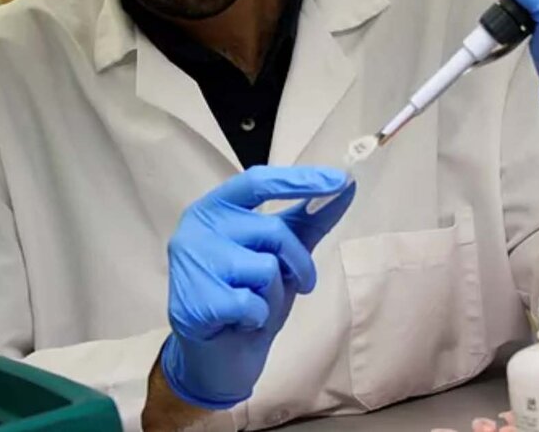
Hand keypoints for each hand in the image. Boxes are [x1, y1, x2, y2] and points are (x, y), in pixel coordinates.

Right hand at [160, 165, 355, 408]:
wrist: (219, 357)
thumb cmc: (248, 295)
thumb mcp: (280, 254)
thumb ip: (308, 218)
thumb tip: (347, 184)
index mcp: (214, 208)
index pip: (257, 182)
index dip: (299, 180)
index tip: (341, 179)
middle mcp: (196, 228)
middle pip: (272, 231)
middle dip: (298, 264)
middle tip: (300, 286)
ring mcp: (191, 263)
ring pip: (265, 269)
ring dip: (274, 296)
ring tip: (254, 307)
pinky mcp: (194, 301)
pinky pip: (252, 303)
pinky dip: (257, 319)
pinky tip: (238, 324)